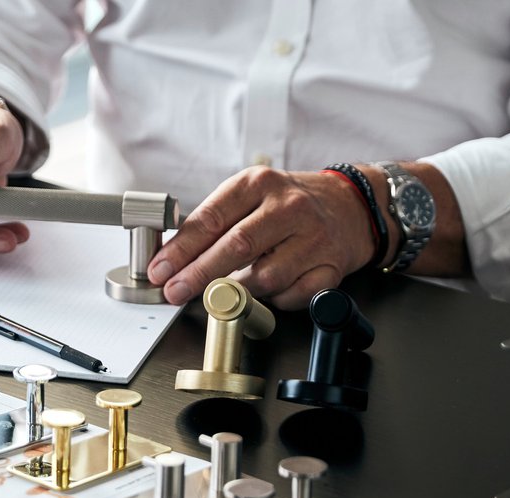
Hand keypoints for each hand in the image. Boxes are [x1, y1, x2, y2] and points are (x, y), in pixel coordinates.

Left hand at [148, 167, 376, 310]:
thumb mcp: (248, 196)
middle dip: (198, 275)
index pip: (211, 219)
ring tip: (227, 291)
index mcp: (258, 184)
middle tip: (174, 292)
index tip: (159, 271)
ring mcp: (314, 237)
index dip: (180, 250)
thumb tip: (170, 259)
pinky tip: (269, 290)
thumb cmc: (287, 205)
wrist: (351, 207)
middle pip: (236, 247)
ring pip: (264, 278)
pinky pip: (292, 296)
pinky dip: (274, 300)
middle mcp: (288, 207)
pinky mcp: (331, 267)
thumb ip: (211, 223)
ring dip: (238, 291)